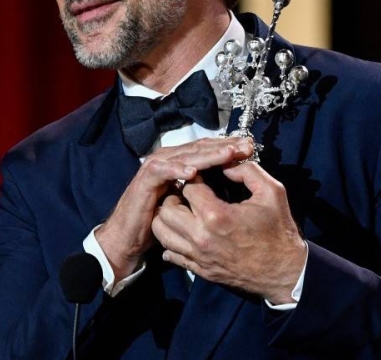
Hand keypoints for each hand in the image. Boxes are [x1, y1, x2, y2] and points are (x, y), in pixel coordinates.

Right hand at [95, 137, 255, 282]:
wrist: (129, 235)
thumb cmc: (160, 218)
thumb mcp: (187, 201)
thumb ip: (203, 188)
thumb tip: (230, 180)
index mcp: (181, 162)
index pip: (208, 148)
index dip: (230, 147)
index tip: (252, 149)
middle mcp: (169, 159)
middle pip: (200, 147)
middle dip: (225, 146)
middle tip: (247, 147)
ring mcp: (156, 167)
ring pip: (186, 155)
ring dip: (207, 155)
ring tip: (228, 154)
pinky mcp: (145, 180)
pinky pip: (162, 171)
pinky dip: (177, 170)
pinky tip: (193, 172)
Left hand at [151, 160, 306, 303]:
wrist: (284, 272)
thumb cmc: (279, 231)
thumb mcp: (272, 192)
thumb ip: (247, 171)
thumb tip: (225, 164)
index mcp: (216, 215)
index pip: (188, 187)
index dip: (194, 177)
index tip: (203, 177)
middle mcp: (201, 237)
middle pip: (167, 208)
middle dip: (175, 195)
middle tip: (189, 193)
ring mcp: (198, 256)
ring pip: (161, 232)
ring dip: (168, 218)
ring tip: (184, 211)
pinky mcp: (199, 269)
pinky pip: (170, 254)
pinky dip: (171, 241)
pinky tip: (184, 232)